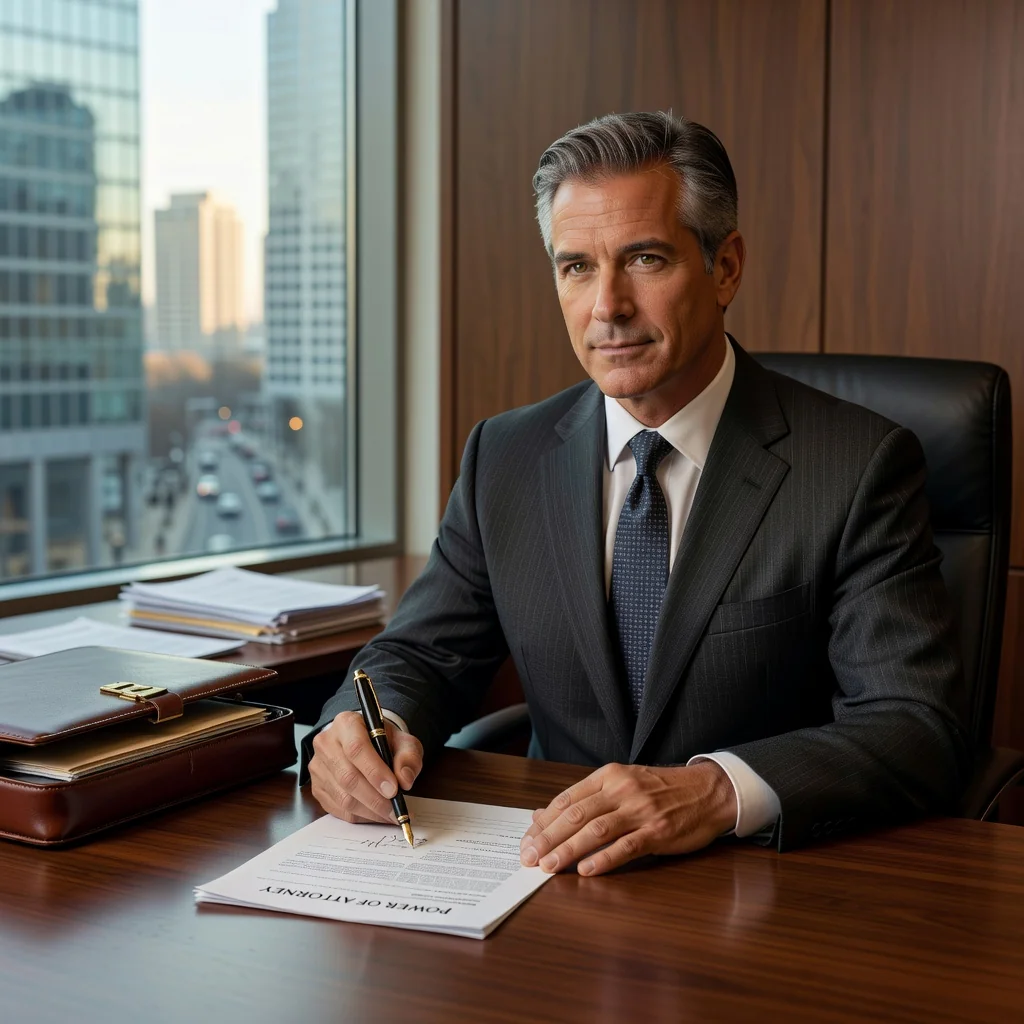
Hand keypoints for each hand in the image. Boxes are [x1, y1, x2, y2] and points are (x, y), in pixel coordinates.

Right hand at [308, 711, 423, 823]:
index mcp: (346, 724)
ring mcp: (318, 766)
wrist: (366, 742)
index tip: (393, 790)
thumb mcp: (403, 741)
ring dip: (369, 811)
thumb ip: (408, 757)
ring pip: (342, 796)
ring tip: (390, 814)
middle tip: (395, 810)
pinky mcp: (317, 787)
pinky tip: (376, 815)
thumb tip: (405, 780)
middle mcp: (326, 743)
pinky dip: (360, 816)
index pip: (356, 748)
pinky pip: (337, 808)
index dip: (375, 772)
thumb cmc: (384, 741)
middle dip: (375, 798)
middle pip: (348, 777)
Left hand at [519, 761, 736, 875]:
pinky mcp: (658, 832)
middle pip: (577, 815)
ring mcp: (641, 810)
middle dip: (548, 838)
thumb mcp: (621, 784)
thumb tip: (542, 814)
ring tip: (549, 866)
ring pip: (596, 830)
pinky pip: (626, 847)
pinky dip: (604, 859)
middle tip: (529, 857)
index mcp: (609, 776)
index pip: (567, 799)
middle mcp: (622, 790)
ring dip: (568, 850)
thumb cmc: (660, 790)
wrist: (707, 791)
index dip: (544, 822)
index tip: (526, 840)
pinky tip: (586, 871)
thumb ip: (584, 799)